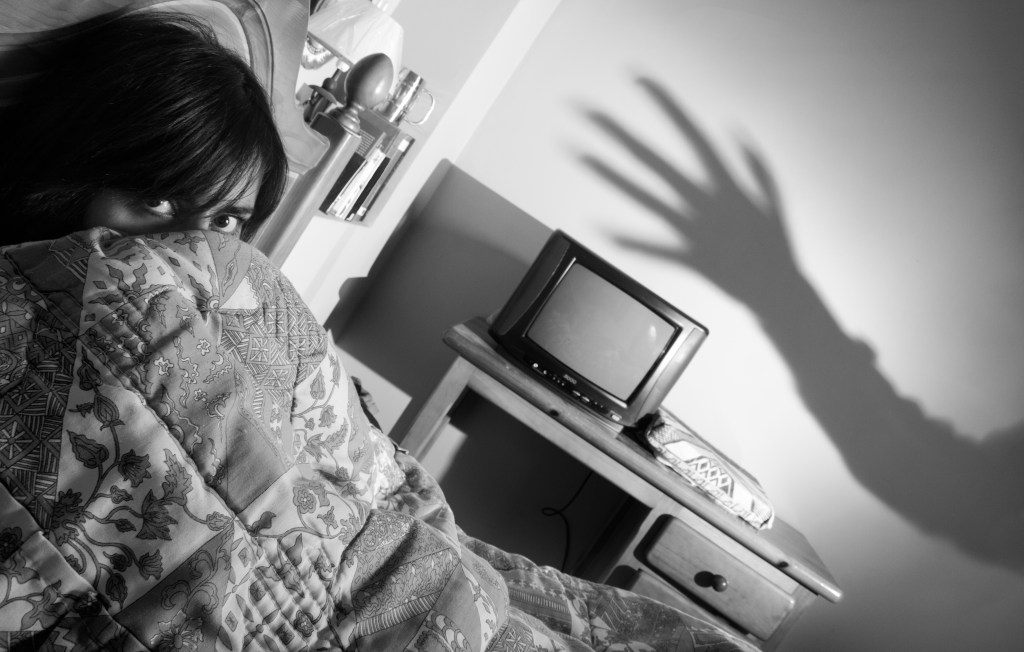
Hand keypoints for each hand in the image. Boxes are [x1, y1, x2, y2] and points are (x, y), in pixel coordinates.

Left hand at [582, 78, 801, 305]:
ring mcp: (694, 229)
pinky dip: (628, 239)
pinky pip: (652, 247)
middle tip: (587, 112)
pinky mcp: (689, 257)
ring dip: (609, 174)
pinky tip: (598, 228)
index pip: (689, 133)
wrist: (779, 292)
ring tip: (579, 155)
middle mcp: (704, 200)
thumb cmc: (774, 245)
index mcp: (725, 182)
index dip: (664, 105)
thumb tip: (733, 128)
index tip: (638, 81)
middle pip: (652, 160)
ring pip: (643, 196)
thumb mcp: (770, 196)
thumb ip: (752, 162)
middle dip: (618, 134)